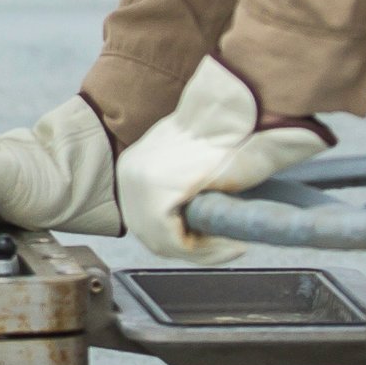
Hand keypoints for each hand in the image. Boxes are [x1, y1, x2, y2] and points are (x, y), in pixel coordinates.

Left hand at [115, 57, 332, 261]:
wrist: (237, 113)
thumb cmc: (226, 133)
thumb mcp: (192, 163)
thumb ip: (183, 190)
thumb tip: (193, 222)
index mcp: (133, 166)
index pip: (148, 219)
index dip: (184, 238)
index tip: (217, 243)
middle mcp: (129, 175)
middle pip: (152, 233)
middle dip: (193, 248)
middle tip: (229, 248)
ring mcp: (138, 185)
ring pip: (164, 243)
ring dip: (203, 251)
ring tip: (234, 246)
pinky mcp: (156, 197)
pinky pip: (177, 242)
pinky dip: (206, 250)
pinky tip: (233, 245)